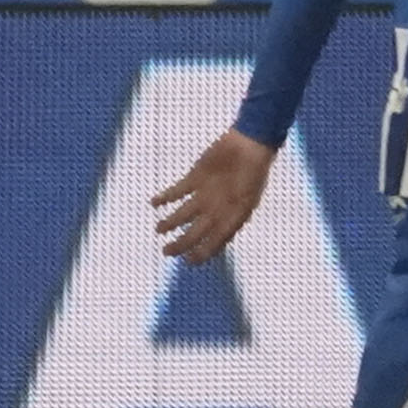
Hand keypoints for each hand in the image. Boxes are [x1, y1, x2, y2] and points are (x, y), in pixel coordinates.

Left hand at [153, 130, 275, 262]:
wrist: (249, 146)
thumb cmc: (252, 175)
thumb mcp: (244, 206)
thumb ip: (227, 225)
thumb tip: (210, 248)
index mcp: (231, 217)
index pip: (215, 241)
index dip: (202, 252)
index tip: (189, 261)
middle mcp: (217, 208)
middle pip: (195, 230)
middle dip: (181, 243)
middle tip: (167, 251)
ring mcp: (205, 194)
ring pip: (183, 213)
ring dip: (170, 222)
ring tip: (159, 229)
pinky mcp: (195, 178)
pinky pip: (177, 191)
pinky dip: (165, 197)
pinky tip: (154, 203)